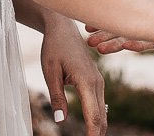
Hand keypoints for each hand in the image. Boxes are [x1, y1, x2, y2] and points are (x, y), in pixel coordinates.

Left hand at [38, 15, 106, 134]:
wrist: (62, 28)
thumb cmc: (54, 47)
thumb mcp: (50, 72)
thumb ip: (56, 97)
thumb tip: (61, 121)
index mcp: (86, 81)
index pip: (93, 116)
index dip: (92, 135)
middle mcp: (97, 83)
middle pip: (101, 118)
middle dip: (96, 135)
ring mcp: (99, 82)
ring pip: (102, 112)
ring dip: (97, 128)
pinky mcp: (96, 81)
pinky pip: (99, 104)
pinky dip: (96, 118)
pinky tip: (90, 128)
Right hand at [86, 0, 153, 53]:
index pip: (114, 8)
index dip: (100, 16)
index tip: (85, 23)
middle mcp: (144, 8)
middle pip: (120, 24)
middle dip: (103, 33)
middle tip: (88, 41)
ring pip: (132, 35)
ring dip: (116, 42)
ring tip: (99, 48)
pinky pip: (152, 41)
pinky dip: (137, 44)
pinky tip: (123, 45)